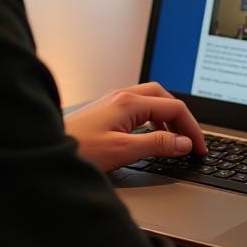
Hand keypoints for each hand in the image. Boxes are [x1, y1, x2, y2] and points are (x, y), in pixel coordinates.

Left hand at [63, 82, 207, 171]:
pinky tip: (150, 136)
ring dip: (167, 117)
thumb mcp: (123, 150)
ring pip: (150, 101)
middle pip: (164, 97)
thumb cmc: (78, 149)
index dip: (191, 128)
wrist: (47, 148)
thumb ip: (156, 145)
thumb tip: (184, 142)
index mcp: (129, 102)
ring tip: (175, 139)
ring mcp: (113, 102)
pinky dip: (152, 120)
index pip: (173, 107)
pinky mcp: (106, 112)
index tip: (199, 147)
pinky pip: (138, 109)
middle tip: (191, 140)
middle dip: (181, 117)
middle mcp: (122, 97)